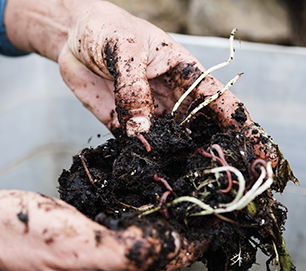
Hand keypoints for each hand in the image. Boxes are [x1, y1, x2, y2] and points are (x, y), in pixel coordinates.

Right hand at [0, 191, 208, 270]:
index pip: (170, 257)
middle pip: (160, 250)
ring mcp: (93, 260)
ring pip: (142, 239)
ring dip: (161, 217)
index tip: (219, 211)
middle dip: (182, 224)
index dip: (196, 233)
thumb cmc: (17, 241)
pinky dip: (135, 213)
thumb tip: (174, 245)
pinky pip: (119, 229)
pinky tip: (141, 196)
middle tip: (201, 195)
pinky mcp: (79, 243)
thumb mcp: (79, 249)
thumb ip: (131, 251)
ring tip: (180, 193)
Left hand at [4, 0, 277, 163]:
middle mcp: (168, 96)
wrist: (72, 37)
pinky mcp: (121, 122)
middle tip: (225, 177)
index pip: (217, 99)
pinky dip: (140, 157)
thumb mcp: (124, 50)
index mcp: (182, 72)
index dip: (239, 123)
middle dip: (210, 149)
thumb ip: (134, 88)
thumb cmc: (106, 30)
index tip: (255, 147)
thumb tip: (142, 130)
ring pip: (167, 140)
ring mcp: (145, 111)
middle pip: (196, 126)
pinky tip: (148, 172)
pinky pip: (135, 143)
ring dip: (175, 158)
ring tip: (189, 182)